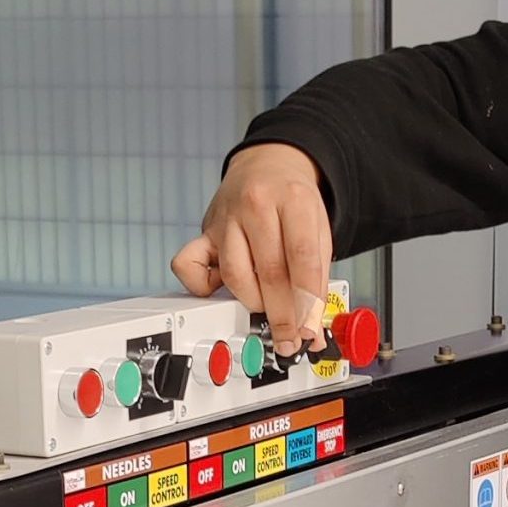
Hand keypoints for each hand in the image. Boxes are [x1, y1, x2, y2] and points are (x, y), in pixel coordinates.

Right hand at [171, 142, 331, 353]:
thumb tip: (312, 325)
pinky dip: (202, 287)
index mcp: (293, 199)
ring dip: (252, 301)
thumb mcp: (318, 228)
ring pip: (234, 275)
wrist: (267, 167)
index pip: (302, 257)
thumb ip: (318, 275)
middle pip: (269, 271)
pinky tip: (222, 288)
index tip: (309, 330)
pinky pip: (189, 266)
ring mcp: (225, 218)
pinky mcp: (203, 232)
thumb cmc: (292, 202)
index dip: (306, 301)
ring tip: (266, 304)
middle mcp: (256, 205)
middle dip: (281, 315)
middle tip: (289, 339)